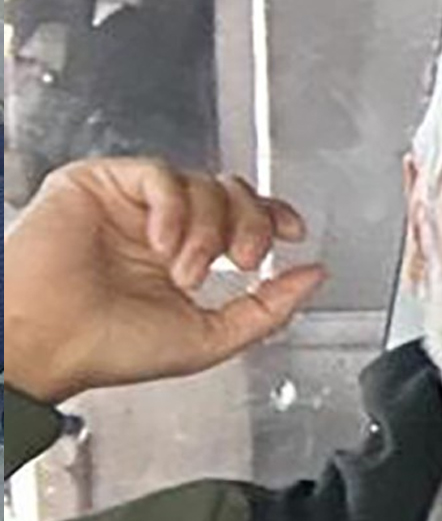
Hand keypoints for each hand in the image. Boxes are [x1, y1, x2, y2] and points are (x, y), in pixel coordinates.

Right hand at [4, 158, 326, 403]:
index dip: (273, 215)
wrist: (48, 345)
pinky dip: (172, 207)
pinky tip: (160, 242)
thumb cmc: (110, 348)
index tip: (294, 233)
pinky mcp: (97, 183)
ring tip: (183, 271)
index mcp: (185, 255)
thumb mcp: (211, 336)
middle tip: (242, 260)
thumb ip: (268, 308)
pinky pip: (159, 173)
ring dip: (206, 230)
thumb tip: (314, 276)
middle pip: (233, 193)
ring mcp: (129, 204)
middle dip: (250, 224)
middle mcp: (160, 225)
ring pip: (202, 183)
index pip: (242, 216)